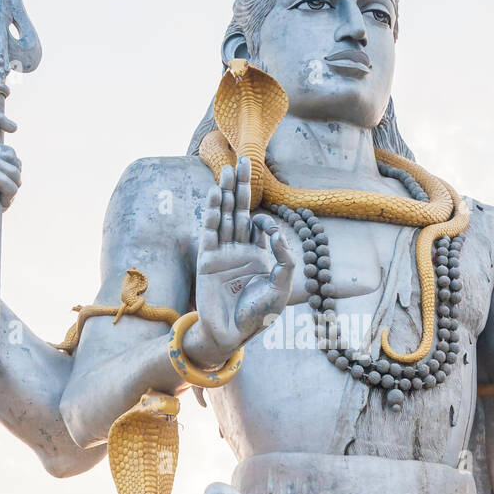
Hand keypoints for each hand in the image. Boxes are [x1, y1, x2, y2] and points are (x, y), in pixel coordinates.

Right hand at [0, 111, 20, 240]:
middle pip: (13, 155)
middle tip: (3, 194)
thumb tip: (16, 160)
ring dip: (14, 188)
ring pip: (15, 169)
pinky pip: (10, 183)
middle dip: (15, 176)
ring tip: (0, 199)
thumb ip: (2, 168)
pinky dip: (10, 196)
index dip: (1, 120)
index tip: (14, 129)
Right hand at [186, 156, 294, 366]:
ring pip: (224, 216)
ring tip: (227, 168)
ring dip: (225, 193)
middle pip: (239, 211)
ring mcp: (221, 254)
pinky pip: (209, 232)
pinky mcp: (207, 260)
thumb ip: (285, 261)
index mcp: (257, 256)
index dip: (265, 220)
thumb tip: (278, 234)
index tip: (269, 229)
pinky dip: (211, 213)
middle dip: (242, 187)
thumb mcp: (281, 288)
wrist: (233, 334)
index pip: (259, 226)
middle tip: (244, 160)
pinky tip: (213, 194)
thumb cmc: (258, 316)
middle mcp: (238, 250)